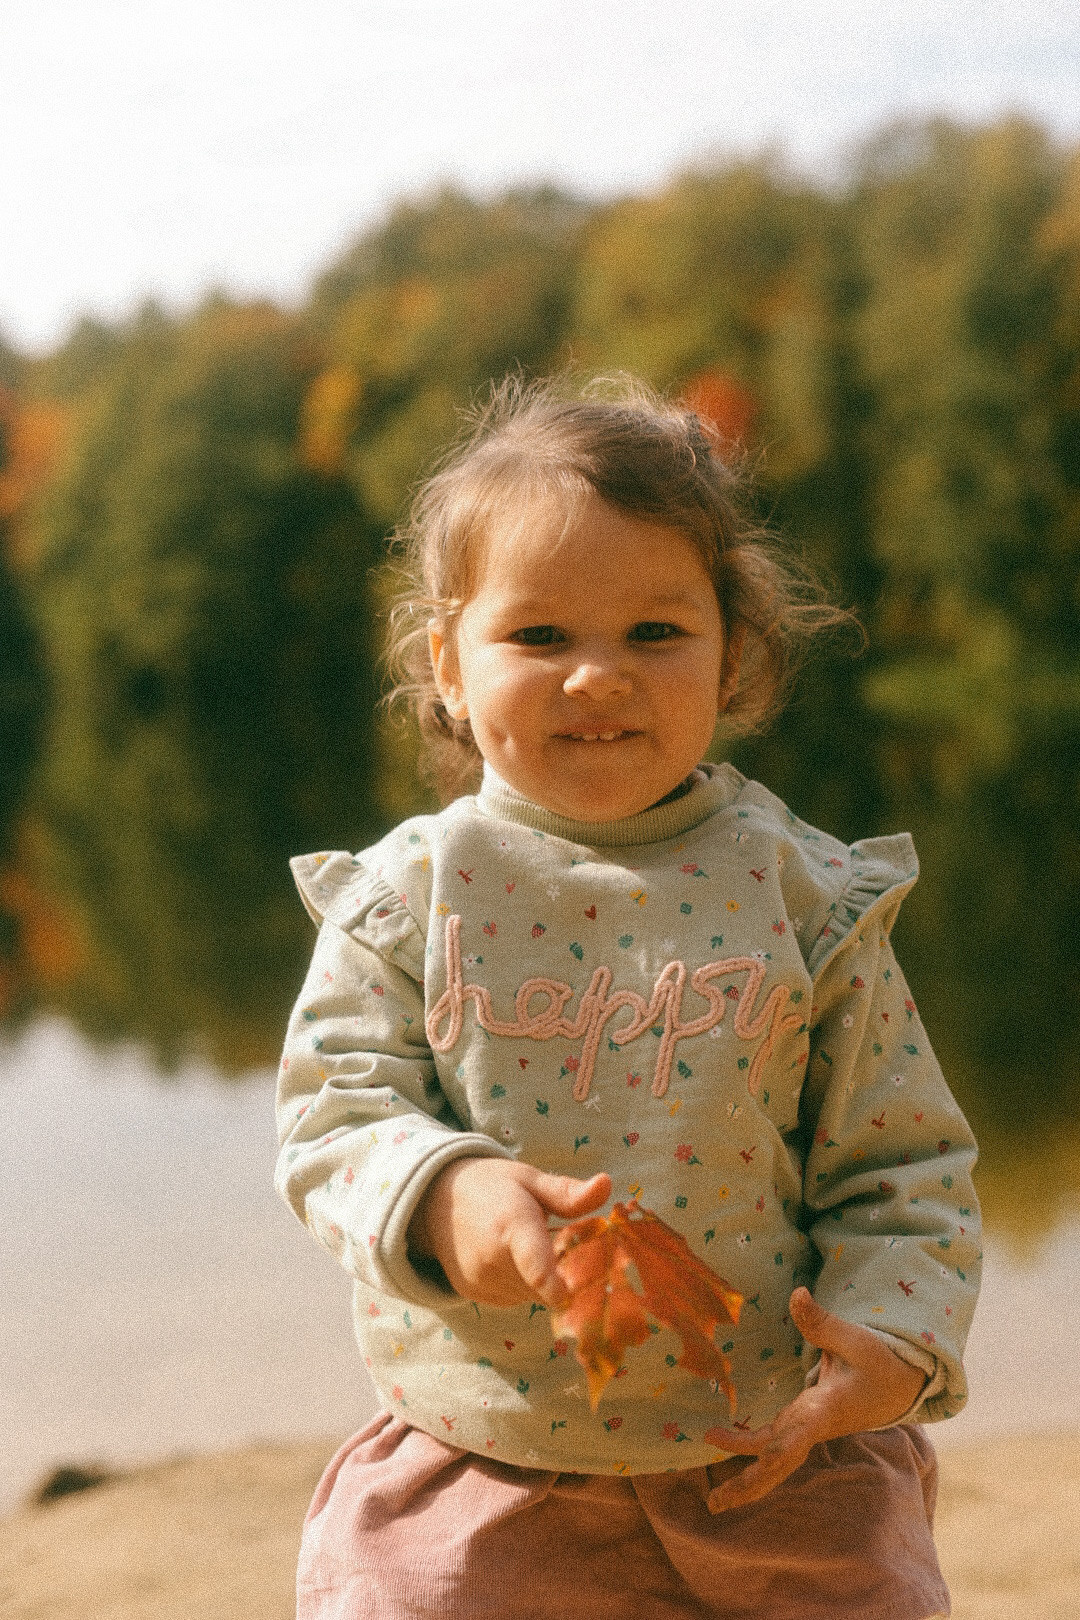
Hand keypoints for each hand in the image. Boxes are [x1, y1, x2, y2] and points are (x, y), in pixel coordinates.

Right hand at [408, 1158, 611, 1307]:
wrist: (435, 1201)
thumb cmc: (492, 1186)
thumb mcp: (529, 1179)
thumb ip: (568, 1192)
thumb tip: (607, 1184)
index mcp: (510, 1224)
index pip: (535, 1265)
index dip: (557, 1286)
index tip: (574, 1297)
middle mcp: (492, 1260)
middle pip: (547, 1284)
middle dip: (565, 1273)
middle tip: (566, 1246)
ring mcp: (481, 1281)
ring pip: (533, 1295)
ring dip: (544, 1280)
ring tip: (532, 1245)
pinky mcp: (474, 1294)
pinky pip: (515, 1298)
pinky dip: (524, 1284)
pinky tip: (513, 1258)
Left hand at [704, 1286, 926, 1513]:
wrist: (900, 1386)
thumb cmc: (879, 1363)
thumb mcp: (856, 1339)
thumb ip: (822, 1322)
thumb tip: (797, 1295)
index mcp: (826, 1411)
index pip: (799, 1435)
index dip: (776, 1447)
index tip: (756, 1460)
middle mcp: (813, 1427)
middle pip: (778, 1462)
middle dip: (748, 1484)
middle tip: (714, 1502)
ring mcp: (806, 1428)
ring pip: (773, 1459)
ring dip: (744, 1477)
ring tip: (713, 1497)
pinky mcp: (802, 1423)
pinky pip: (773, 1445)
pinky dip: (748, 1450)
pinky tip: (723, 1445)